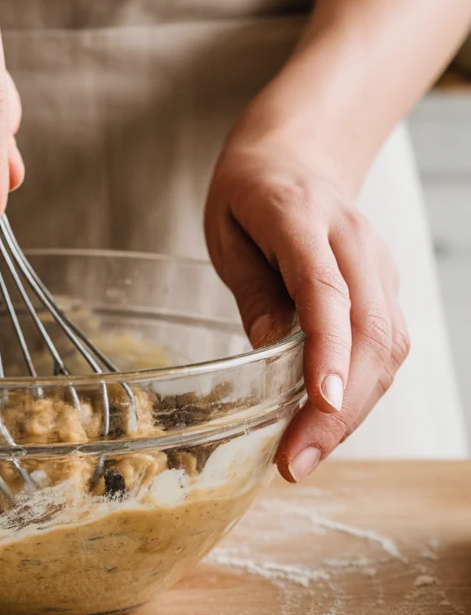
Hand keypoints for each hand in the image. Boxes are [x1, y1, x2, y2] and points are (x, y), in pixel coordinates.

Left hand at [204, 127, 409, 482]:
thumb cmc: (250, 193)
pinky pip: (387, 346)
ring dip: (354, 410)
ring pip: (389, 346)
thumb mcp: (226, 230)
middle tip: (298, 461)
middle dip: (340, 408)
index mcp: (301, 218)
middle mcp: (353, 240)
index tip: (319, 405)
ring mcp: (378, 263)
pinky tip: (329, 423)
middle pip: (370, 331)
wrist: (300, 152)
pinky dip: (363, 391)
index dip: (326, 351)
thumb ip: (251, 287)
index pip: (325, 291)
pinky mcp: (386, 285)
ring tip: (306, 455)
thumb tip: (270, 350)